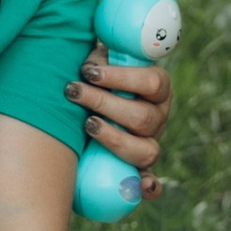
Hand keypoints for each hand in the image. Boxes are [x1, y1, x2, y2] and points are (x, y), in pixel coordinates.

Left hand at [72, 49, 170, 191]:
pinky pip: (150, 184)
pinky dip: (148, 187)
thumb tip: (89, 43)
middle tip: (73, 91)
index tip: (87, 71)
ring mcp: (149, 145)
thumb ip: (98, 50)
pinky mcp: (138, 170)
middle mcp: (157, 118)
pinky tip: (141, 188)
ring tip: (87, 124)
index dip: (122, 77)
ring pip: (146, 150)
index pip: (152, 82)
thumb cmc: (90, 77)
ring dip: (115, 139)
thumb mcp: (95, 60)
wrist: (80, 108)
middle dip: (105, 104)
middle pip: (144, 117)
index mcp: (155, 89)